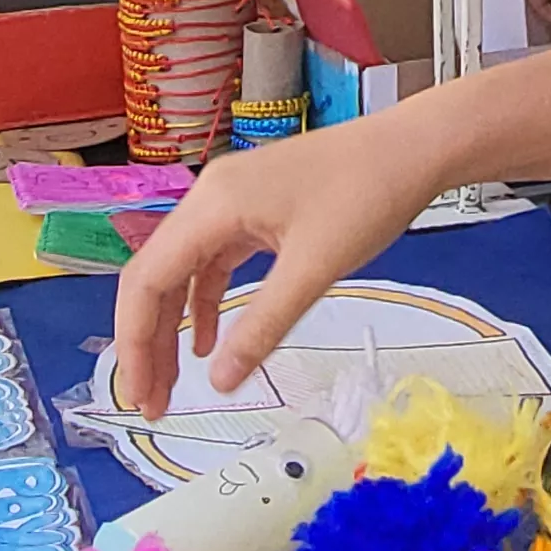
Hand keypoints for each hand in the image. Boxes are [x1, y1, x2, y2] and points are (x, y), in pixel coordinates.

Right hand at [113, 112, 444, 413]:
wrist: (414, 147)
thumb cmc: (367, 196)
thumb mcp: (313, 270)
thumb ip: (262, 326)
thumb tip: (219, 382)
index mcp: (212, 206)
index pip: (147, 280)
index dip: (136, 342)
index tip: (142, 396)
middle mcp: (209, 198)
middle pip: (155, 276)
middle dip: (148, 341)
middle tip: (152, 403)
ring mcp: (231, 201)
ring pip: (182, 271)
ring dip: (174, 326)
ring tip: (175, 383)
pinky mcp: (254, 209)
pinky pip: (213, 260)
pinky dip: (205, 301)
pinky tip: (210, 340)